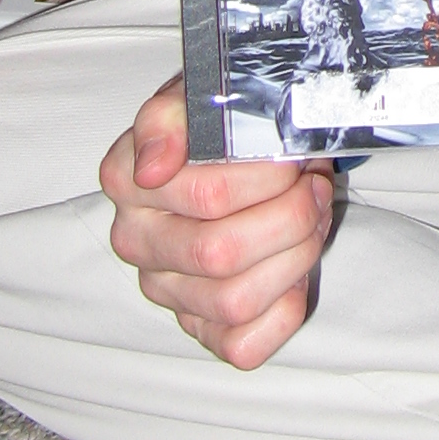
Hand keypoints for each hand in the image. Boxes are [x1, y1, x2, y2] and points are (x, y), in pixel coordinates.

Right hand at [100, 77, 334, 369]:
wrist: (242, 143)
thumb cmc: (224, 121)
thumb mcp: (201, 94)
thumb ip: (170, 117)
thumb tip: (153, 167)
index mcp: (126, 179)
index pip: (208, 195)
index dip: (269, 178)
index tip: (292, 157)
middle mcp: (134, 240)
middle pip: (221, 253)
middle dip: (290, 218)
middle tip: (313, 186)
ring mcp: (164, 289)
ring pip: (235, 301)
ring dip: (295, 256)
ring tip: (312, 218)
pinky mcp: (198, 326)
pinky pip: (242, 346)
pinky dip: (283, 311)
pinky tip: (292, 269)